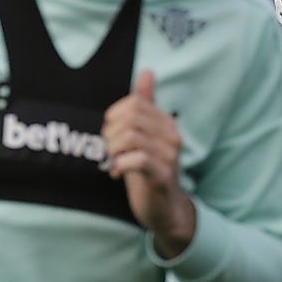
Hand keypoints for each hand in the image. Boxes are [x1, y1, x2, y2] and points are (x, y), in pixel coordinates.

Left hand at [102, 70, 195, 257]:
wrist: (165, 209)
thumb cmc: (149, 170)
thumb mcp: (145, 135)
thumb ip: (145, 105)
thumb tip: (147, 72)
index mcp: (166, 123)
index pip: (134, 103)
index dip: (114, 116)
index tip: (111, 134)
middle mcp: (172, 136)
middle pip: (131, 117)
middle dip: (111, 132)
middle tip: (109, 149)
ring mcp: (169, 156)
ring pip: (130, 136)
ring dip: (113, 149)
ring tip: (113, 160)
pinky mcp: (162, 175)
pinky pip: (137, 159)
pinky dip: (120, 164)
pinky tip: (118, 173)